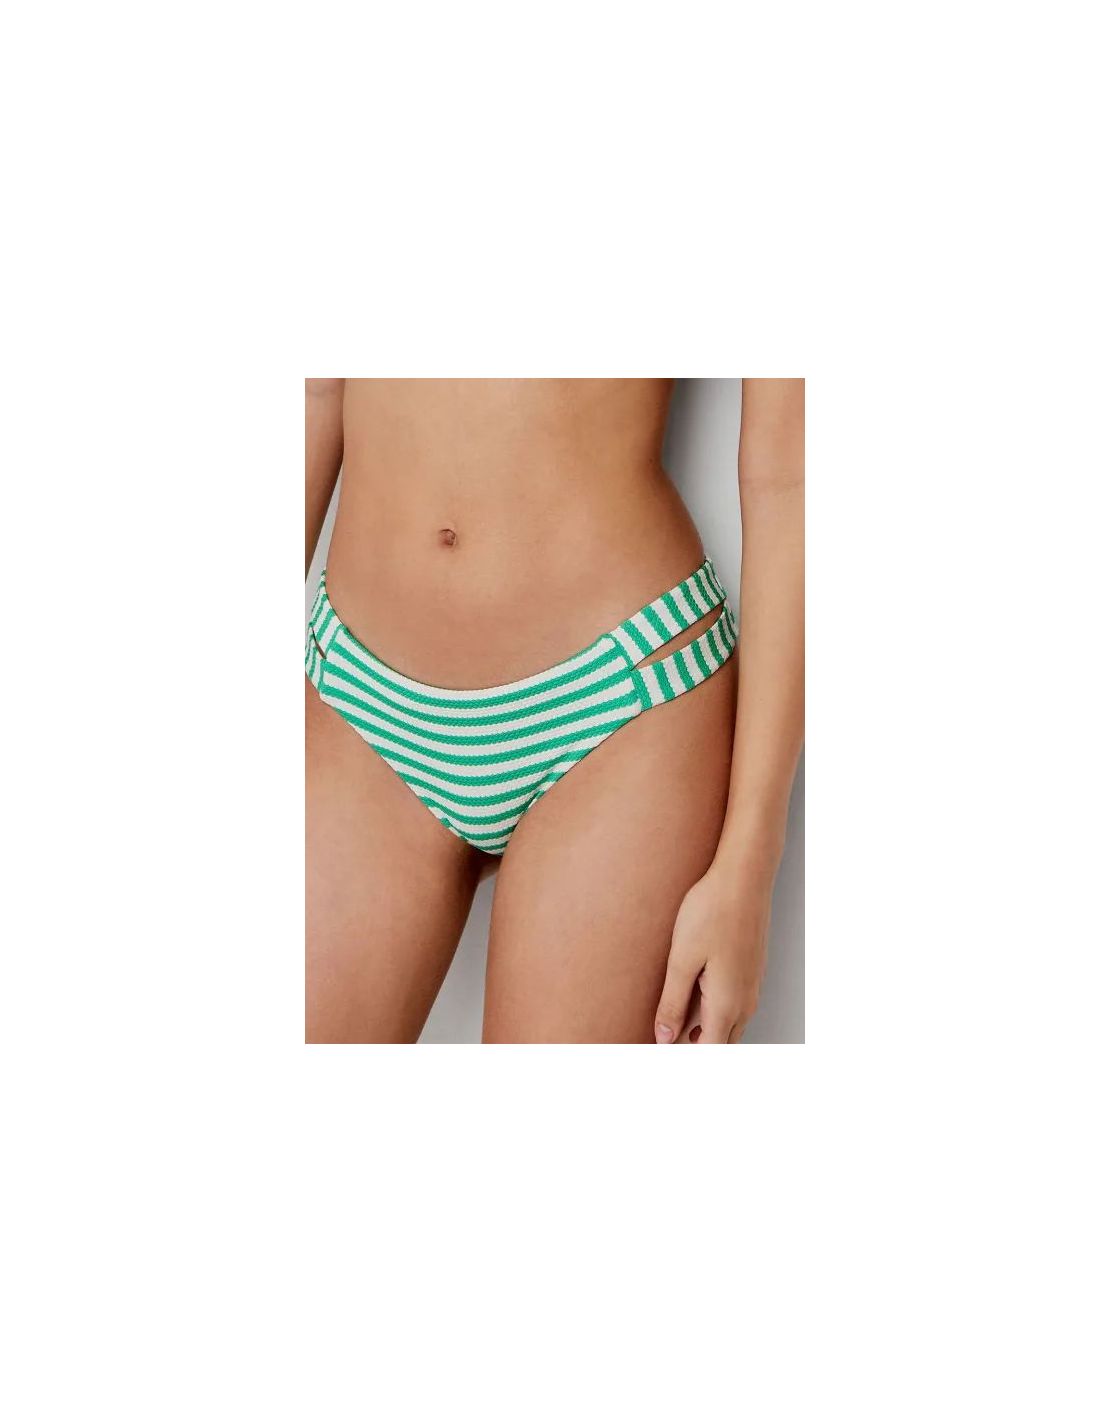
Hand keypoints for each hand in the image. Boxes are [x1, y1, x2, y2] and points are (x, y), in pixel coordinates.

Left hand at [654, 862, 771, 1043]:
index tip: (659, 1052)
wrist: (744, 878)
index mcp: (727, 1005)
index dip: (682, 1058)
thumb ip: (673, 1003)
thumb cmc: (712, 912)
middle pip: (719, 1043)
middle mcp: (745, 1002)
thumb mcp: (681, 960)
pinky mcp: (750, 972)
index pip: (707, 1053)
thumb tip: (665, 1037)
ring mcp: (751, 987)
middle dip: (692, 1047)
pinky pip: (732, 1006)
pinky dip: (711, 1012)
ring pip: (727, 1025)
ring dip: (701, 1029)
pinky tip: (689, 994)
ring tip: (669, 1019)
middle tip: (660, 1037)